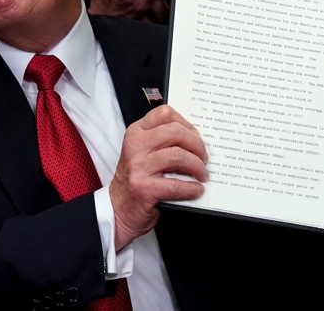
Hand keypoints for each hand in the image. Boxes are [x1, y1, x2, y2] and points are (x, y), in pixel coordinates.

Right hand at [109, 105, 206, 249]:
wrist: (119, 209)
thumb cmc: (137, 179)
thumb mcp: (143, 153)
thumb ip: (163, 141)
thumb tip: (197, 139)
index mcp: (136, 133)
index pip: (165, 113)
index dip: (187, 123)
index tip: (196, 136)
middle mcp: (135, 146)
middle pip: (176, 132)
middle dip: (197, 144)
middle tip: (204, 157)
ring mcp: (138, 166)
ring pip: (179, 156)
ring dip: (198, 167)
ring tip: (202, 174)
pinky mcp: (143, 188)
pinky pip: (177, 184)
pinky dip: (192, 188)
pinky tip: (196, 190)